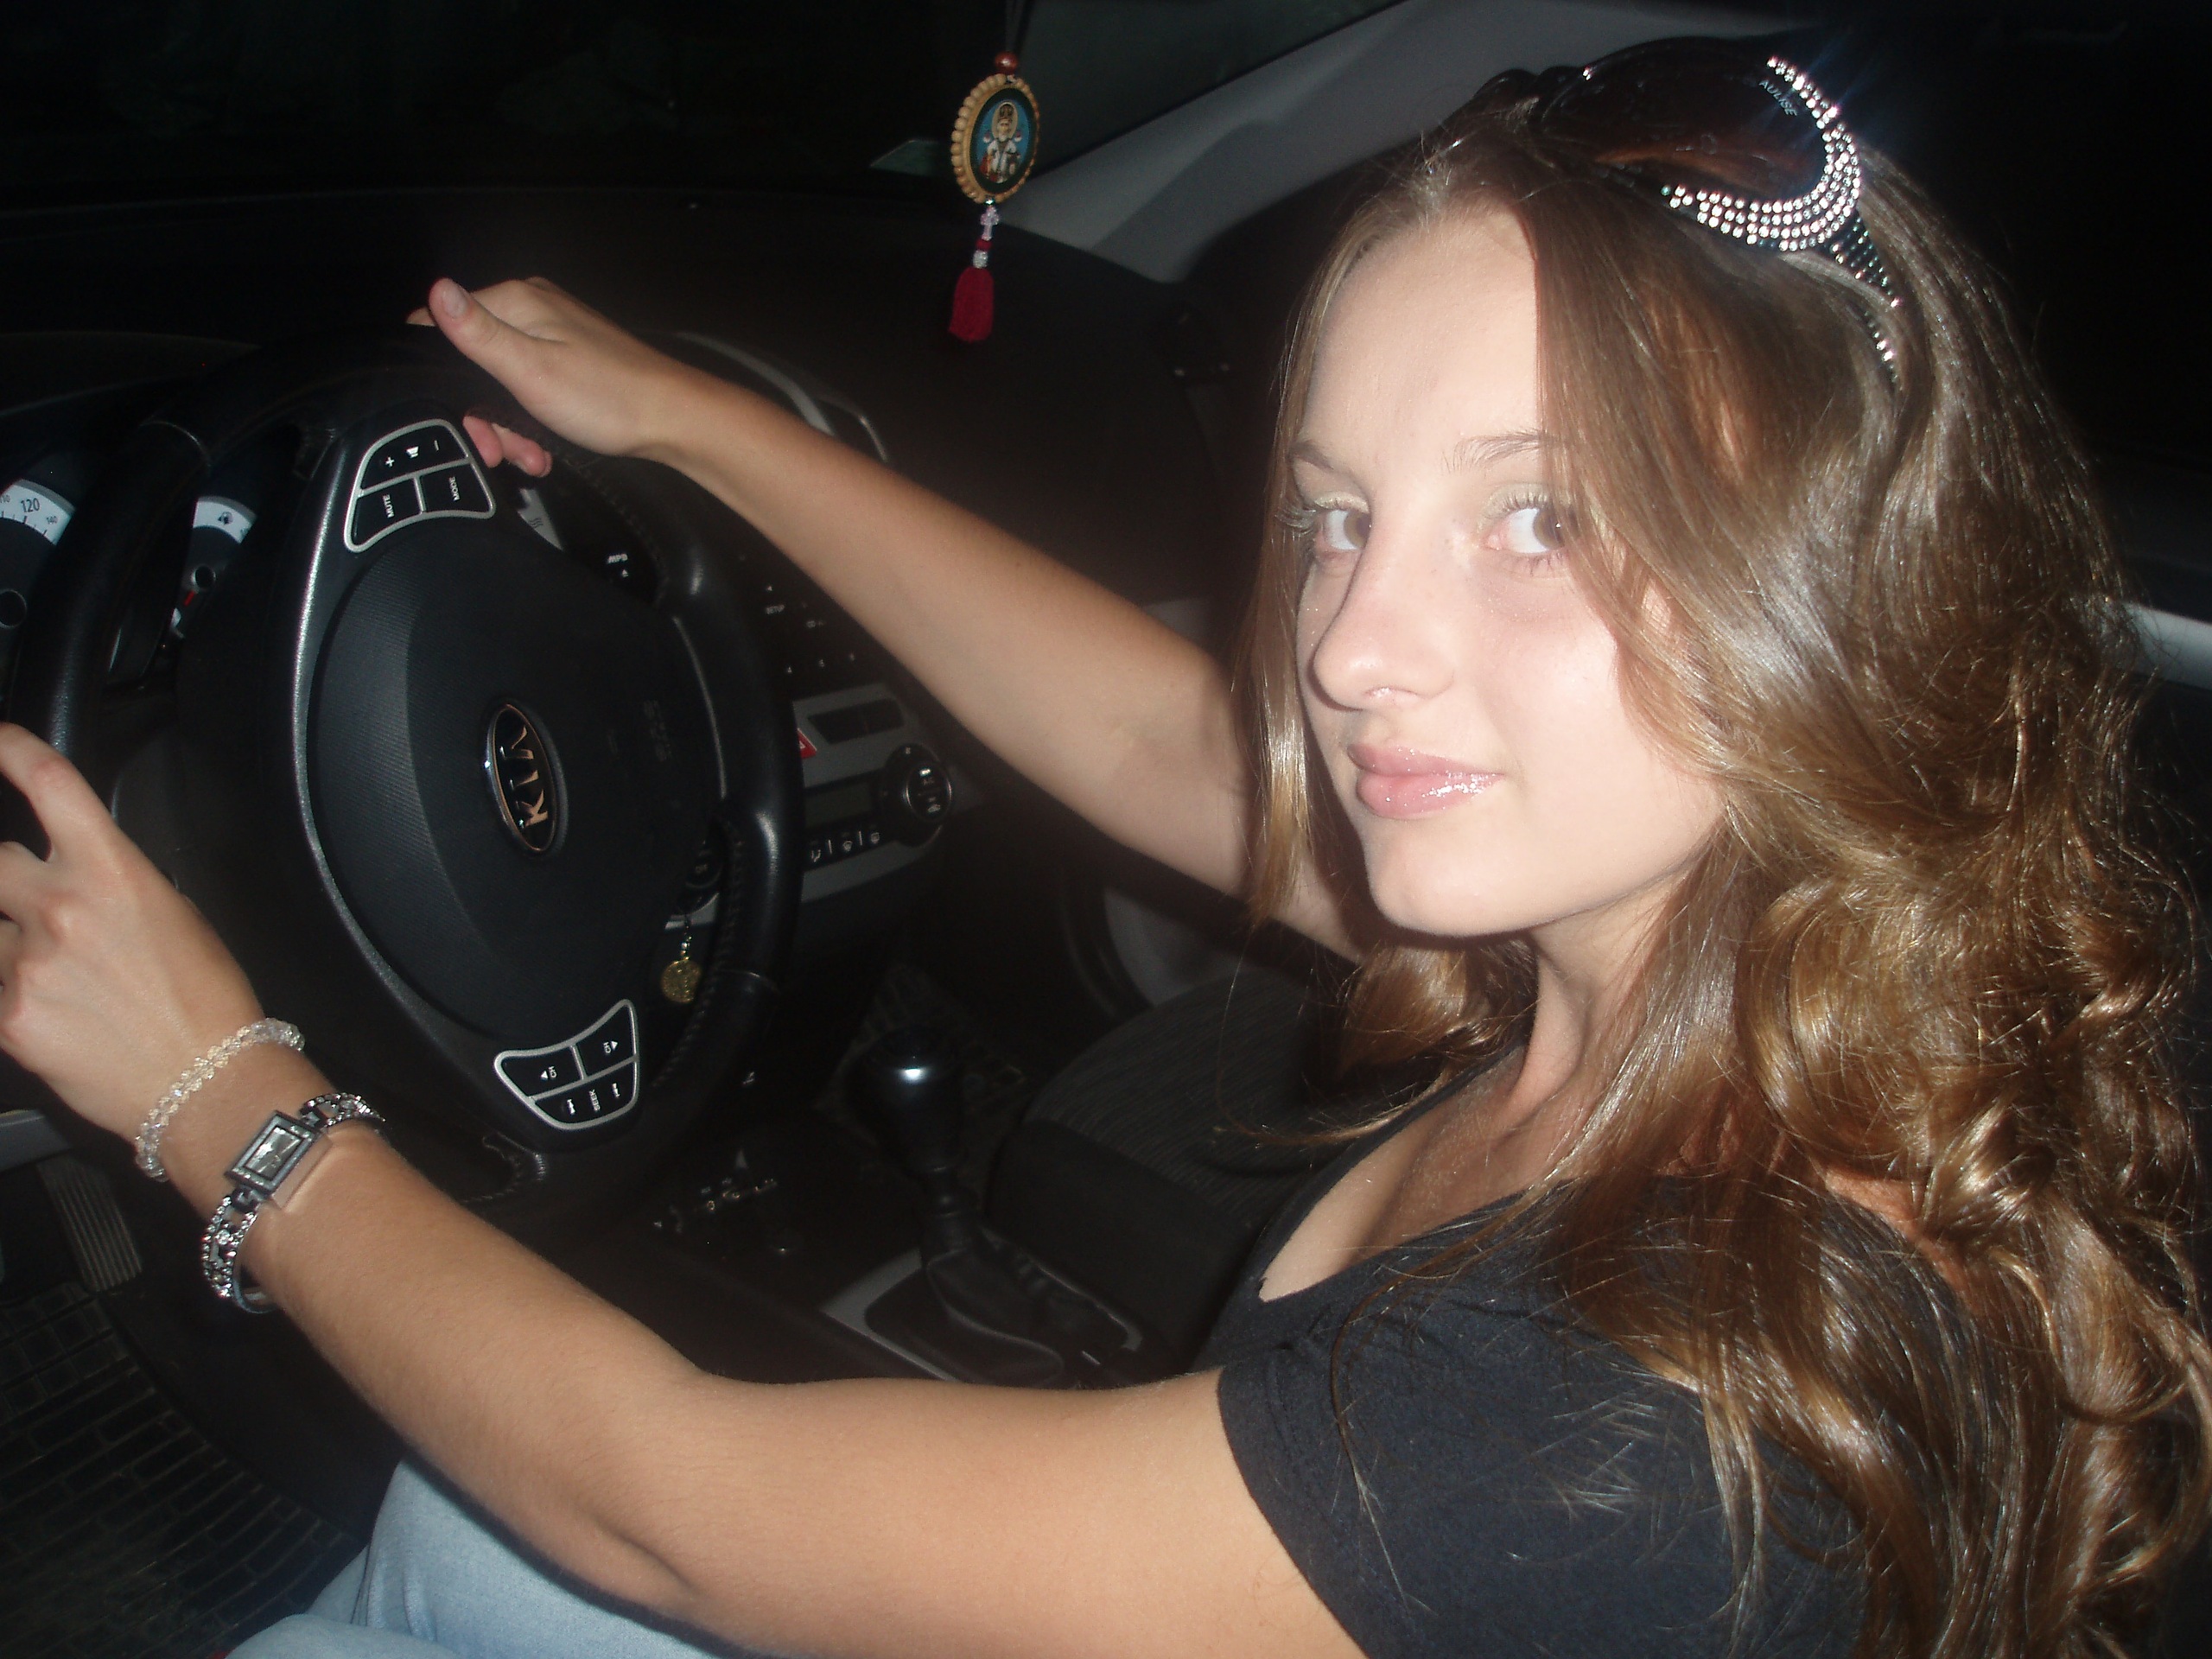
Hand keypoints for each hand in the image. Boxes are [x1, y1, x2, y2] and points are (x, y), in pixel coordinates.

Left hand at [0, 725, 261, 1140]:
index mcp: (115, 871)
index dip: (7, 748)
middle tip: (32, 905)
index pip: (46, 782)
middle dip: (0, 877)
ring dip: (9, 944)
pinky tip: (52, 1014)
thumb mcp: (177, 918)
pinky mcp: (8, 1016)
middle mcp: (63, 907)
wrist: (209, 1084)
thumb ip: (114, 887)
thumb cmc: (209, 1005)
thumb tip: (79, 880)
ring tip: (56, 976)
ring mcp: (27, 962)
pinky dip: (11, 992)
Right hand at [408, 277, 705, 474]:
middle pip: (471, 360)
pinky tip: (543, 447)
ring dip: (507, 426)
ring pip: (499, 382)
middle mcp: (531, 310)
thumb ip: (477, 333)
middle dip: (481, 412)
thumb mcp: (530, 369)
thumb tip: (435, 290)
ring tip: (530, 454)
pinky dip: (529, 422)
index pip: (442, 323)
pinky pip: (528, 389)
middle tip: (500, 448)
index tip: (458, 414)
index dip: (439, 374)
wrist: (672, 420)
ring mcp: (551, 334)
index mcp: (516, 302)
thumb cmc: (609, 397)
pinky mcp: (567, 359)